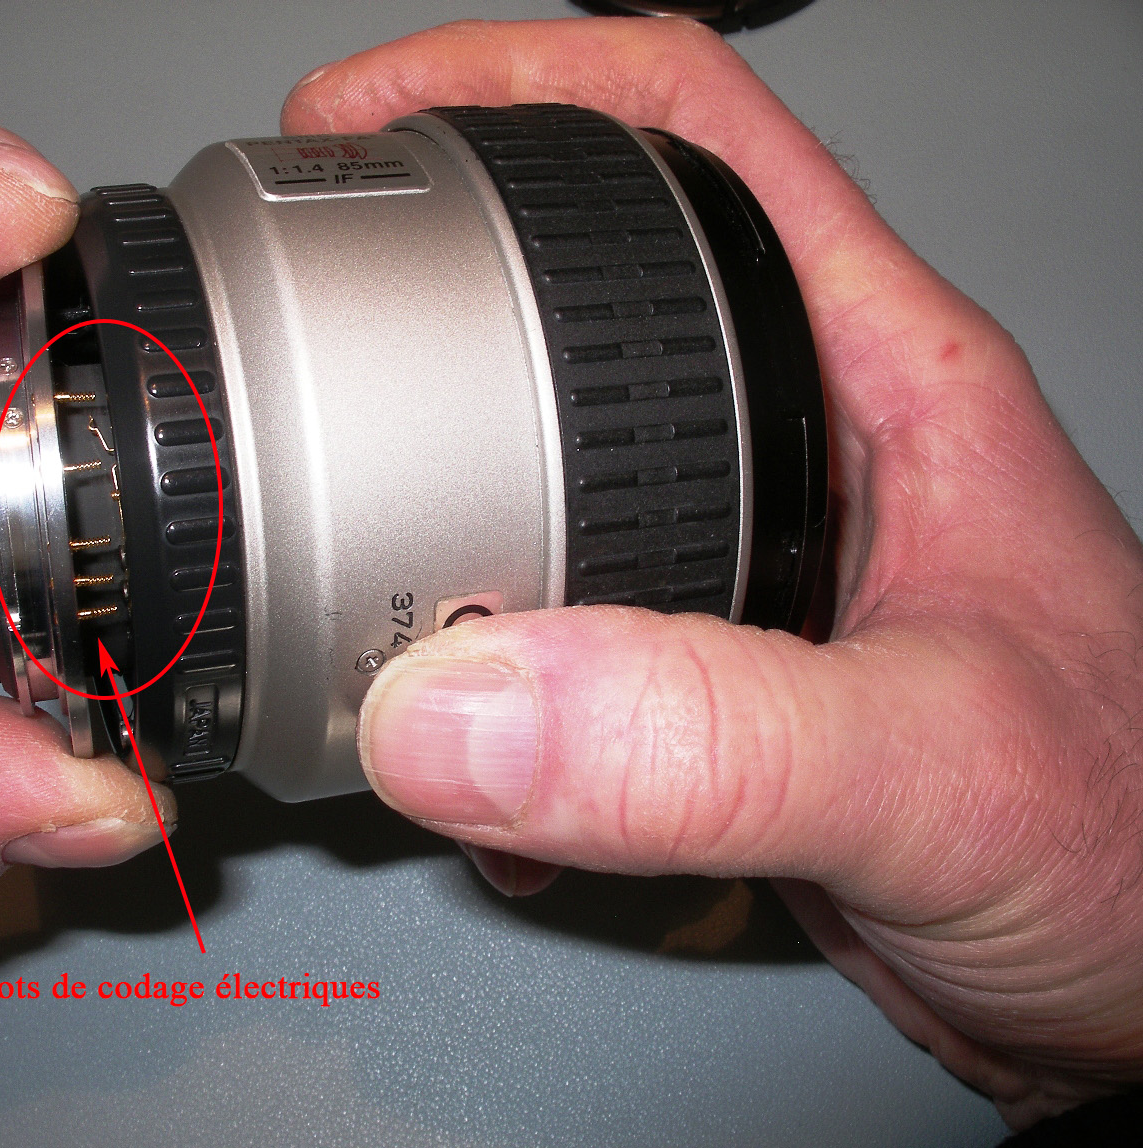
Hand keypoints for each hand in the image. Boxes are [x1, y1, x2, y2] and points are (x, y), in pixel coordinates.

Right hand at [285, 17, 1142, 1127]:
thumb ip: (710, 732)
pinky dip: (481, 693)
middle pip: (587, 285)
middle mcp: (807, 448)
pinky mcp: (713, 672)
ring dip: (438, 524)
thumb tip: (460, 706)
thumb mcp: (935, 767)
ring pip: (549, 473)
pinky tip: (475, 769)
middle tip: (312, 319)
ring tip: (359, 575)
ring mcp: (754, 561)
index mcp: (876, 381)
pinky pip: (554, 632)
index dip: (512, 85)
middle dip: (435, 287)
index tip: (360, 119)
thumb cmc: (1139, 839)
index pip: (688, 139)